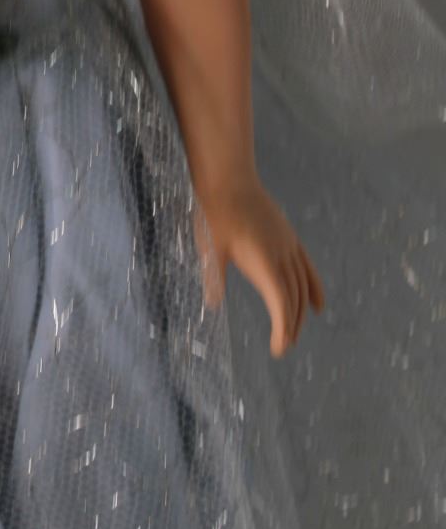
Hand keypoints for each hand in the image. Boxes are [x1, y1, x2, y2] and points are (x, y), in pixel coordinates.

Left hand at [192, 172, 324, 356]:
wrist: (228, 178)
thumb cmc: (215, 212)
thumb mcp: (210, 247)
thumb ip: (214, 277)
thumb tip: (213, 304)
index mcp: (265, 262)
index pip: (281, 304)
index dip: (283, 329)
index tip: (278, 349)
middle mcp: (283, 256)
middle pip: (294, 298)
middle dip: (291, 325)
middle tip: (282, 346)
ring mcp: (289, 245)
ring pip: (302, 285)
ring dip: (300, 311)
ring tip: (293, 332)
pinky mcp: (288, 237)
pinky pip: (307, 267)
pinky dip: (314, 288)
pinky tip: (318, 304)